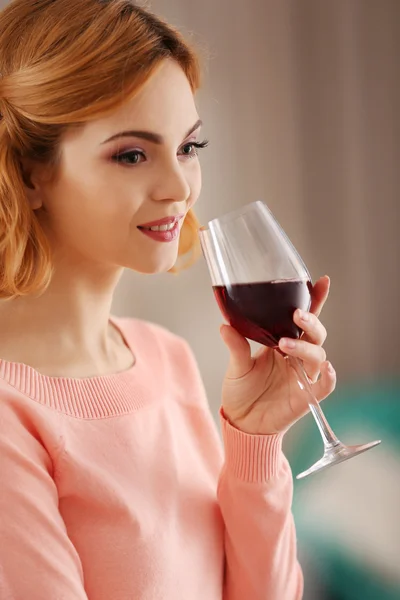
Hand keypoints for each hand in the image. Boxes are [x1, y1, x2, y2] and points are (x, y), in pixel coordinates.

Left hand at [219, 275, 335, 434]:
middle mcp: (296, 357)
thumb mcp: (236, 366)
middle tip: (297, 314)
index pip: (303, 319)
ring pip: (318, 355)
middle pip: (315, 333)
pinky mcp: (306, 396)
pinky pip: (325, 386)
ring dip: (306, 346)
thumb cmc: (241, 391)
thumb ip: (236, 346)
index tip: (322, 281)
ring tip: (284, 344)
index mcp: (282, 342)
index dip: (315, 301)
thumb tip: (225, 324)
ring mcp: (303, 376)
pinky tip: (326, 368)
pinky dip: (329, 377)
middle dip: (311, 321)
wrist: (240, 422)